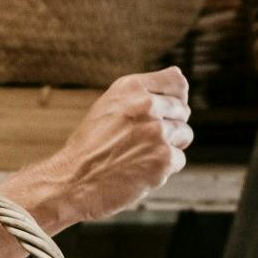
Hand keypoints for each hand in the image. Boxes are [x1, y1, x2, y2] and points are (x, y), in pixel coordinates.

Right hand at [1, 68, 190, 235]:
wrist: (73, 180)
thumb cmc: (91, 145)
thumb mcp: (110, 105)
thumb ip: (143, 92)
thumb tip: (180, 76)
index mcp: (131, 87)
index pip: (176, 82)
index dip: (173, 98)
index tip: (161, 111)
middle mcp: (146, 104)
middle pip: (183, 110)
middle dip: (170, 125)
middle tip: (141, 140)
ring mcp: (157, 131)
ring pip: (184, 134)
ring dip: (168, 146)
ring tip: (139, 154)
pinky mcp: (164, 157)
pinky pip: (179, 159)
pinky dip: (163, 168)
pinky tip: (140, 169)